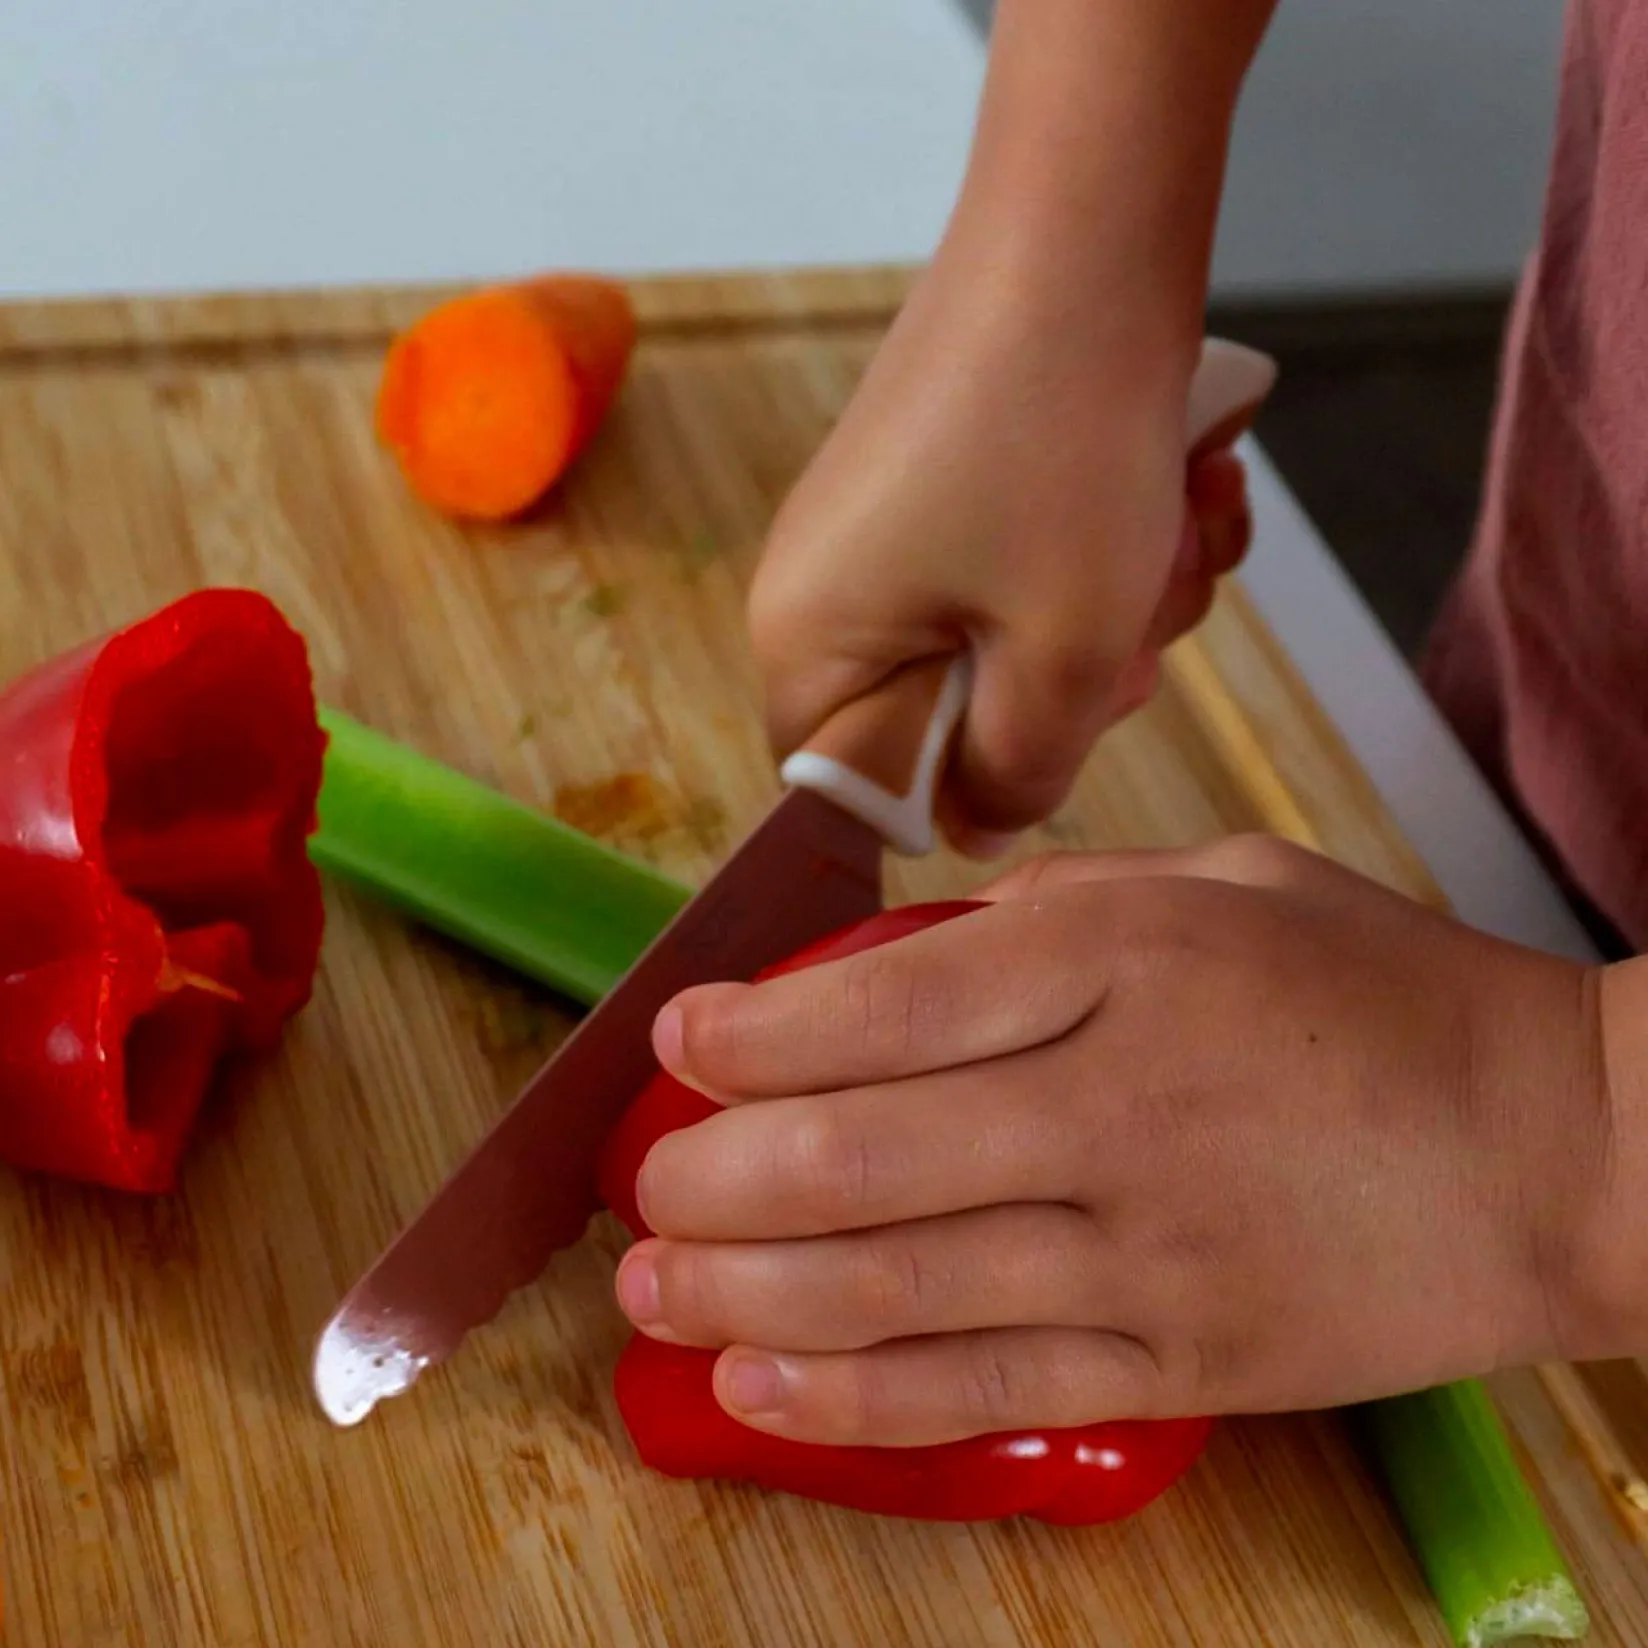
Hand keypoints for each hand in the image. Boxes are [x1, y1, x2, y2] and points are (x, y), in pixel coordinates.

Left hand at [616, 840, 1618, 1447]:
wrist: (1566, 1150)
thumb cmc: (1388, 995)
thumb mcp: (1228, 884)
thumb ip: (1062, 899)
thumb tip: (921, 945)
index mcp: (1126, 961)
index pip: (887, 1006)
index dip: (755, 1033)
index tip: (680, 1041)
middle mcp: (1120, 1104)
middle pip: (859, 1156)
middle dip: (714, 1175)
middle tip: (643, 1181)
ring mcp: (1148, 1252)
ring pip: (896, 1285)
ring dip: (743, 1290)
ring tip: (656, 1285)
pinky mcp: (1182, 1366)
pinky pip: (985, 1389)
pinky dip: (853, 1394)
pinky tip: (757, 1381)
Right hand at [748, 246, 1253, 857]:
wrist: (1088, 225)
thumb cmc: (1062, 448)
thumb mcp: (1064, 657)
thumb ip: (1019, 776)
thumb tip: (980, 828)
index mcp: (804, 640)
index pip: (849, 791)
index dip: (957, 789)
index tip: (1051, 737)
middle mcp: (820, 582)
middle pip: (943, 716)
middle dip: (1066, 687)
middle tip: (1132, 624)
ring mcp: (884, 521)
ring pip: (1004, 638)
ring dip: (1112, 608)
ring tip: (1166, 524)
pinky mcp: (945, 473)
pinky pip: (1020, 562)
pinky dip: (1106, 544)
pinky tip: (1166, 483)